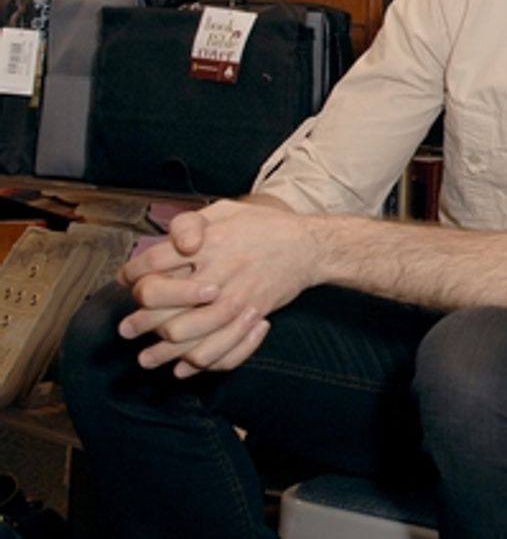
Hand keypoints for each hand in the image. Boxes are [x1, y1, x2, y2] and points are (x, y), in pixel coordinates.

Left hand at [118, 199, 318, 376]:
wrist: (309, 247)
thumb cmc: (265, 227)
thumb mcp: (226, 210)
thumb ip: (192, 223)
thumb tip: (167, 244)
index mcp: (208, 242)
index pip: (154, 262)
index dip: (132, 273)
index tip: (126, 281)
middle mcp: (218, 271)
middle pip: (162, 301)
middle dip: (138, 319)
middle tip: (127, 328)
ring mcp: (235, 298)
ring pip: (185, 332)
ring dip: (161, 350)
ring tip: (147, 358)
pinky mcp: (250, 317)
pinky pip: (220, 348)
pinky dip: (199, 362)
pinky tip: (185, 366)